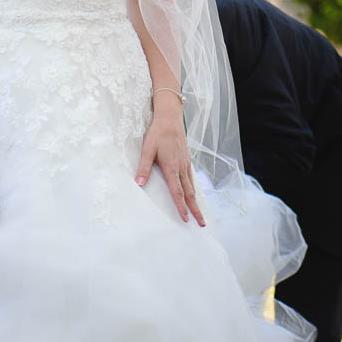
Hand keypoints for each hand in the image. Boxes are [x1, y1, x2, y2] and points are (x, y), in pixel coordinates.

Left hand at [134, 95, 203, 226]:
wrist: (170, 118)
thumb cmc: (158, 133)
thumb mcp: (147, 148)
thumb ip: (144, 167)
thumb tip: (139, 183)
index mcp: (172, 167)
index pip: (178, 192)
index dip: (181, 207)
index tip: (186, 219)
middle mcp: (182, 168)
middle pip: (190, 194)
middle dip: (196, 210)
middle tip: (202, 224)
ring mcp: (186, 163)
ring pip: (193, 187)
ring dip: (196, 202)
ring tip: (200, 213)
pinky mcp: (187, 159)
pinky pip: (192, 178)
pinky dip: (194, 189)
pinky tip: (193, 193)